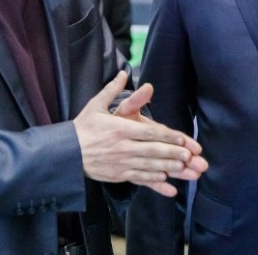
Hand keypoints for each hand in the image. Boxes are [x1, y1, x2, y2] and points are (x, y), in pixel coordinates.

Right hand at [73, 71, 207, 196]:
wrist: (66, 153)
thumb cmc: (83, 127)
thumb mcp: (96, 105)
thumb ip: (112, 89)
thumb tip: (123, 72)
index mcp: (119, 128)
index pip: (148, 132)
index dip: (167, 136)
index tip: (183, 139)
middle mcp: (122, 147)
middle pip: (152, 151)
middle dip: (173, 154)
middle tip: (191, 156)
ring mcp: (121, 163)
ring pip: (149, 167)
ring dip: (168, 168)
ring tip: (185, 169)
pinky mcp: (118, 175)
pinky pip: (140, 179)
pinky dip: (154, 183)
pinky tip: (167, 185)